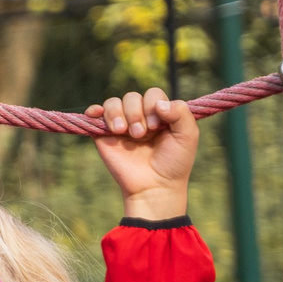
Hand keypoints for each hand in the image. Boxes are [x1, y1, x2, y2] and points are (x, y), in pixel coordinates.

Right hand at [88, 87, 198, 220]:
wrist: (154, 187)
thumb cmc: (174, 163)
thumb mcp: (188, 136)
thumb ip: (181, 113)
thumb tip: (158, 103)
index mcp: (159, 114)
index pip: (153, 94)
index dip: (153, 105)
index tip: (158, 127)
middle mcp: (140, 117)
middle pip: (132, 96)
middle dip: (136, 113)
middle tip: (141, 135)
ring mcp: (121, 125)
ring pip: (114, 102)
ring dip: (118, 114)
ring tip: (123, 132)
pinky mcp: (103, 135)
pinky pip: (95, 113)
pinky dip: (95, 110)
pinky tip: (96, 114)